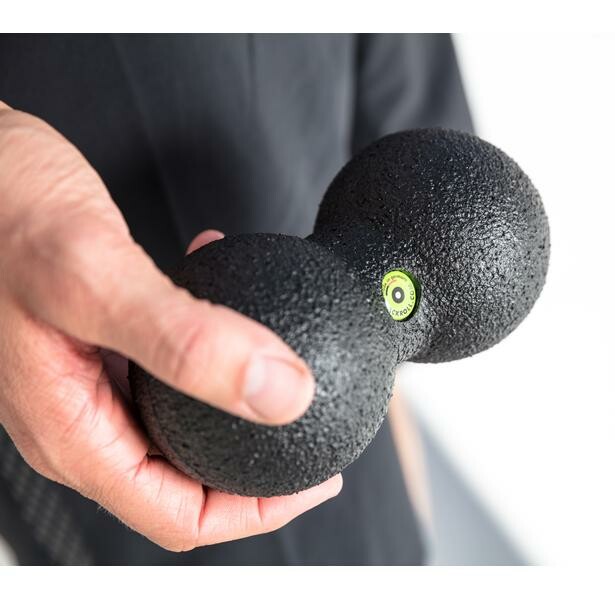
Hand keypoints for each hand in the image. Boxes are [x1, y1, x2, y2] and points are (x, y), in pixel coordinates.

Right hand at [0, 102, 341, 551]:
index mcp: (72, 430)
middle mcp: (77, 416)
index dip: (256, 509)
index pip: (177, 514)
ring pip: (181, 424)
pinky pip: (166, 364)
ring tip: (286, 369)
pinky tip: (224, 290)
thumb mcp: (95, 276)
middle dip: (256, 467)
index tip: (313, 477)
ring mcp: (86, 380)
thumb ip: (187, 340)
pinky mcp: (96, 341)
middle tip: (313, 433)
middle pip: (184, 481)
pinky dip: (208, 340)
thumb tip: (280, 393)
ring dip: (236, 400)